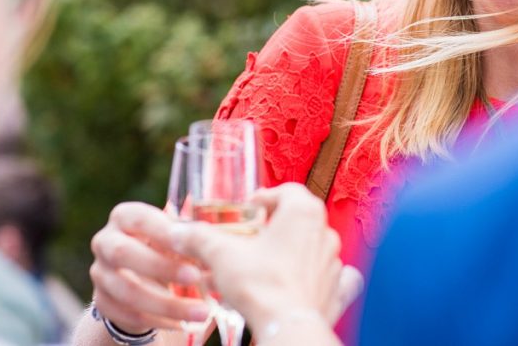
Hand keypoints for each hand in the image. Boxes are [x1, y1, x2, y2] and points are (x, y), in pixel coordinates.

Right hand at [90, 201, 210, 333]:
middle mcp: (105, 242)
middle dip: (161, 267)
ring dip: (167, 304)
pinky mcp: (102, 302)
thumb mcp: (175, 236)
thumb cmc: (166, 247)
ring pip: (128, 291)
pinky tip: (183, 324)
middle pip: (123, 253)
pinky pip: (128, 315)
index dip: (164, 231)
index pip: (139, 219)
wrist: (142, 277)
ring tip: (201, 311)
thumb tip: (210, 241)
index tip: (192, 241)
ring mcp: (100, 273)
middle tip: (195, 277)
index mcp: (124, 217)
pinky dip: (159, 321)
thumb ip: (187, 236)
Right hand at [171, 183, 361, 334]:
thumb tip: (179, 231)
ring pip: (315, 246)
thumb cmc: (260, 285)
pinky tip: (305, 282)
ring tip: (268, 264)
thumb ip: (199, 237)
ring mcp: (334, 261)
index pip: (287, 191)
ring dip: (296, 251)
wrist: (285, 326)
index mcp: (303, 211)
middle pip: (300, 218)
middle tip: (252, 238)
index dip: (265, 198)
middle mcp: (325, 231)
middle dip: (276, 226)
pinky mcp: (338, 288)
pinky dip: (321, 276)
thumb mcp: (221, 254)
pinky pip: (335, 276)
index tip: (249, 209)